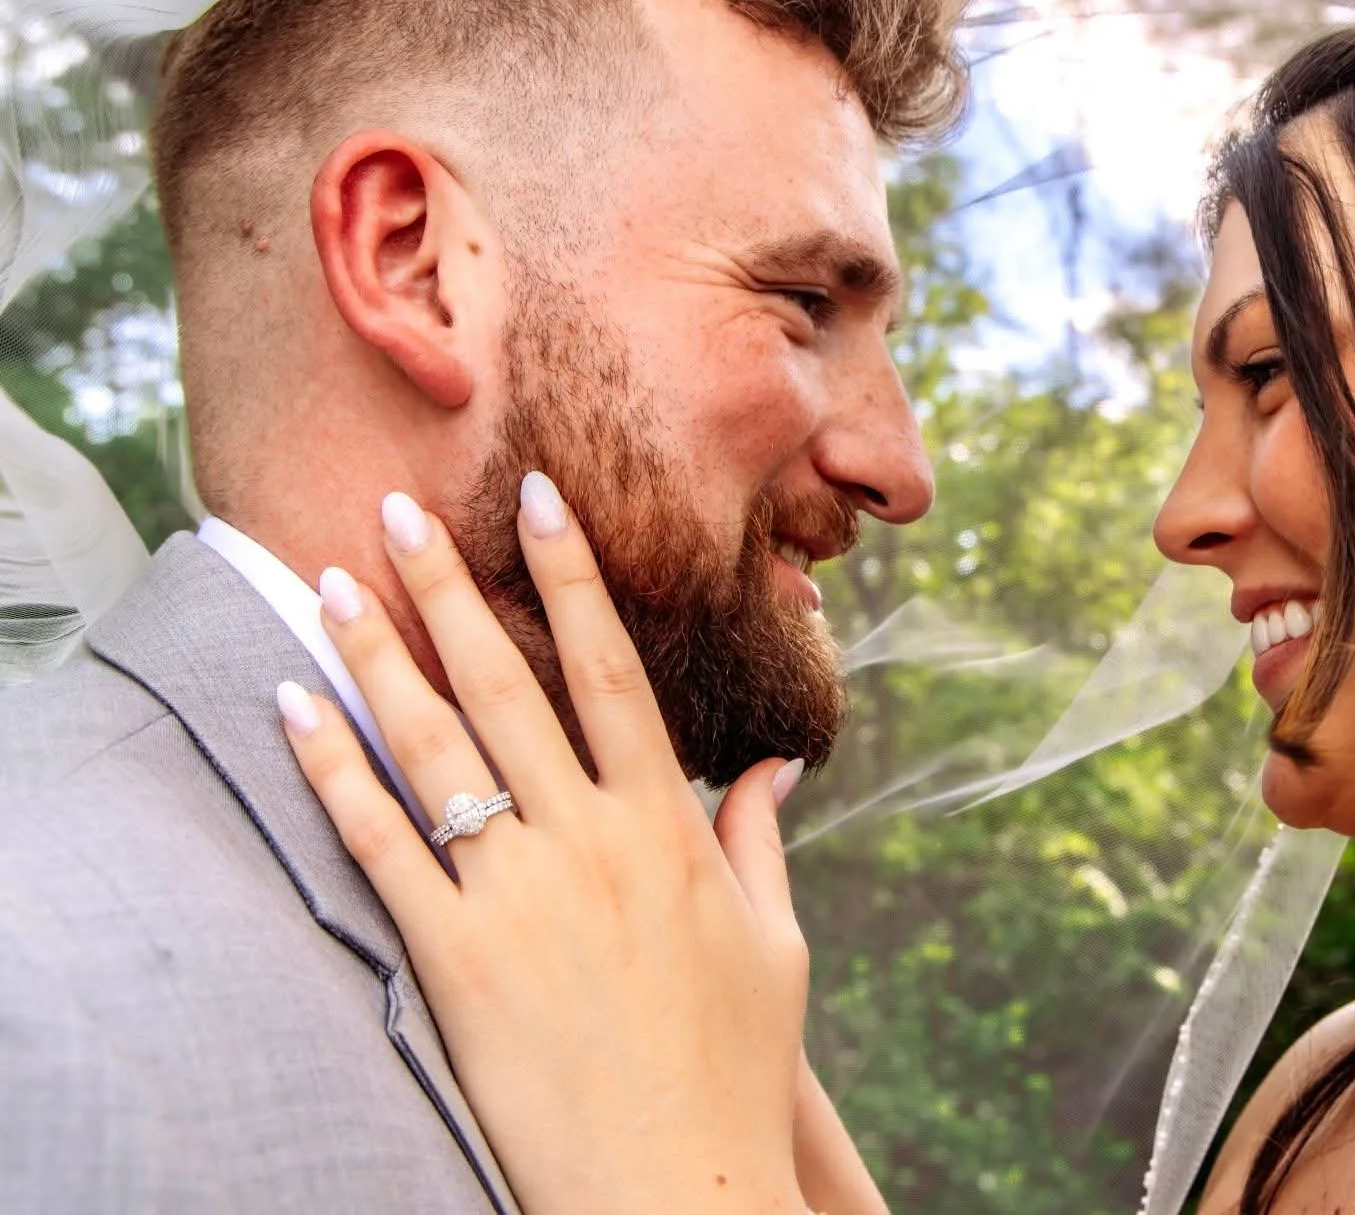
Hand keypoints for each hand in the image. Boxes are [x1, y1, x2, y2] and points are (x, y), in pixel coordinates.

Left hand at [276, 474, 810, 1214]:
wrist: (676, 1190)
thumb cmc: (732, 1070)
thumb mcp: (775, 945)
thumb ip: (760, 843)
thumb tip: (774, 767)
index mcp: (671, 828)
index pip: (616, 670)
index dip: (574, 577)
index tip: (541, 498)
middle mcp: (591, 842)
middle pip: (508, 687)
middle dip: (451, 587)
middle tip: (398, 508)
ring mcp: (519, 897)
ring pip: (436, 749)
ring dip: (378, 657)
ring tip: (334, 582)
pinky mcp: (455, 961)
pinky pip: (381, 846)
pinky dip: (330, 771)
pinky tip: (290, 710)